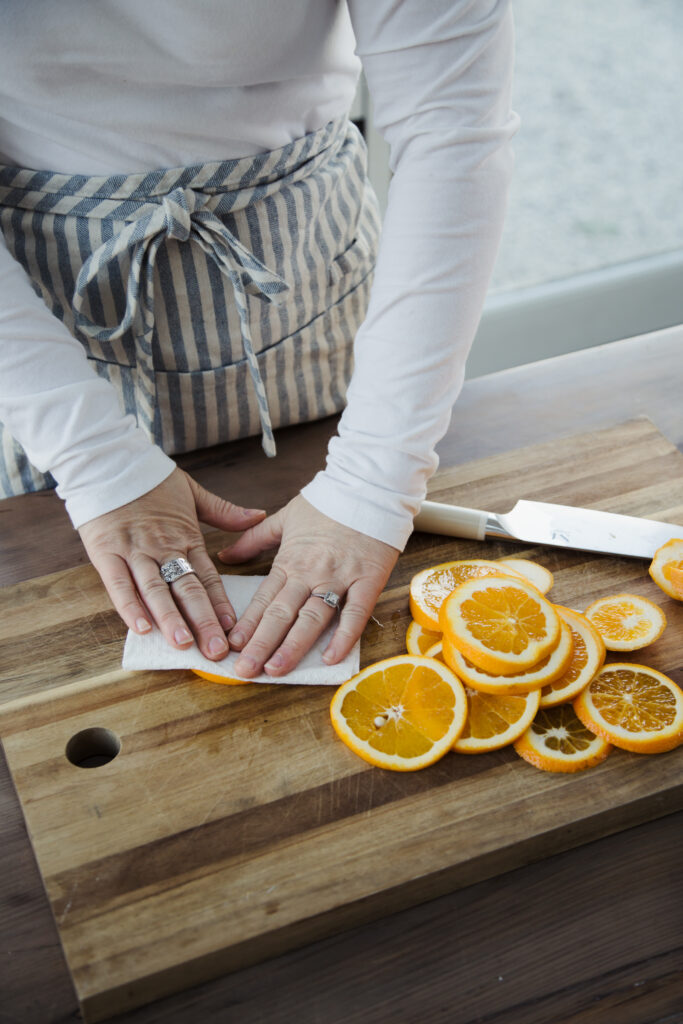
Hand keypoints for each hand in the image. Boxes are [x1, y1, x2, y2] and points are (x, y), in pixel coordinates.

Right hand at [78, 468, 265, 659]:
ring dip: (170, 619)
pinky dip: (129, 606)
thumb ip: (224, 511)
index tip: (234, 628)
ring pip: (156, 590)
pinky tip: (142, 627)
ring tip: (184, 643)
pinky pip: (118, 583)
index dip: (221, 603)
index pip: (208, 577)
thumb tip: (258, 515)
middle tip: (215, 649)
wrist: (109, 460)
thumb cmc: (151, 480)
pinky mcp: (106, 552)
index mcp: (185, 537)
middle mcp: (163, 548)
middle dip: (203, 621)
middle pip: (186, 589)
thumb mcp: (192, 492)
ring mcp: (134, 551)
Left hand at [218, 495, 399, 676]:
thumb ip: (253, 539)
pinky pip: (355, 613)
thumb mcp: (284, 517)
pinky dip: (343, 638)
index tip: (231, 647)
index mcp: (290, 560)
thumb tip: (224, 555)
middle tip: (244, 671)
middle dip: (261, 645)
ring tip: (275, 670)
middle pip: (281, 615)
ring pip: (312, 618)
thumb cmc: (328, 502)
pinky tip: (329, 659)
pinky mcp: (368, 580)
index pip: (263, 599)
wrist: (369, 486)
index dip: (246, 625)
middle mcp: (311, 573)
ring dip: (292, 646)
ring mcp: (340, 578)